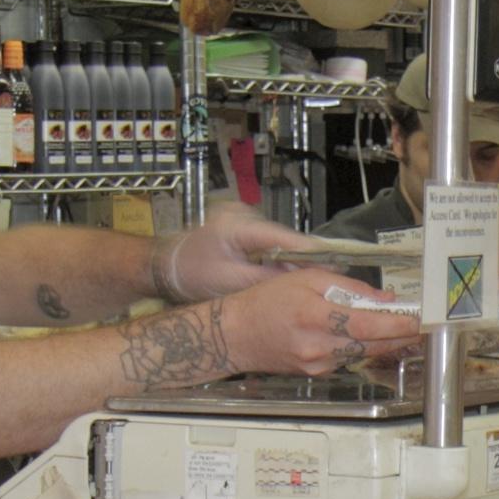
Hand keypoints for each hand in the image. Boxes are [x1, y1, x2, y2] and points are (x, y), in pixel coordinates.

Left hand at [156, 204, 320, 300]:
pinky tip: (290, 273)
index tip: (334, 263)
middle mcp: (241, 214)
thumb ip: (266, 280)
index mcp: (236, 225)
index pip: (282, 237)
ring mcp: (241, 217)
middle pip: (284, 237)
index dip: (310, 252)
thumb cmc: (188, 275)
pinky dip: (280, 258)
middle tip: (330, 278)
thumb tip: (301, 283)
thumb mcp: (229, 283)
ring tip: (313, 280)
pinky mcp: (241, 225)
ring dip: (293, 260)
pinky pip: (269, 242)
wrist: (163, 267)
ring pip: (279, 240)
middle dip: (305, 259)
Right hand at [199, 271, 422, 378]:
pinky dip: (358, 347)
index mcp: (312, 314)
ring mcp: (317, 363)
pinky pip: (346, 359)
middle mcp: (316, 344)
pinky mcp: (316, 373)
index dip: (395, 324)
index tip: (419, 320)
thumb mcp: (305, 278)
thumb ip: (347, 287)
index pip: (364, 323)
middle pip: (370, 344)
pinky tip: (360, 336)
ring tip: (400, 328)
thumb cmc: (266, 302)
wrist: (235, 335)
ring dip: (383, 342)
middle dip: (400, 335)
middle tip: (422, 325)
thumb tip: (384, 298)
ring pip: (362, 353)